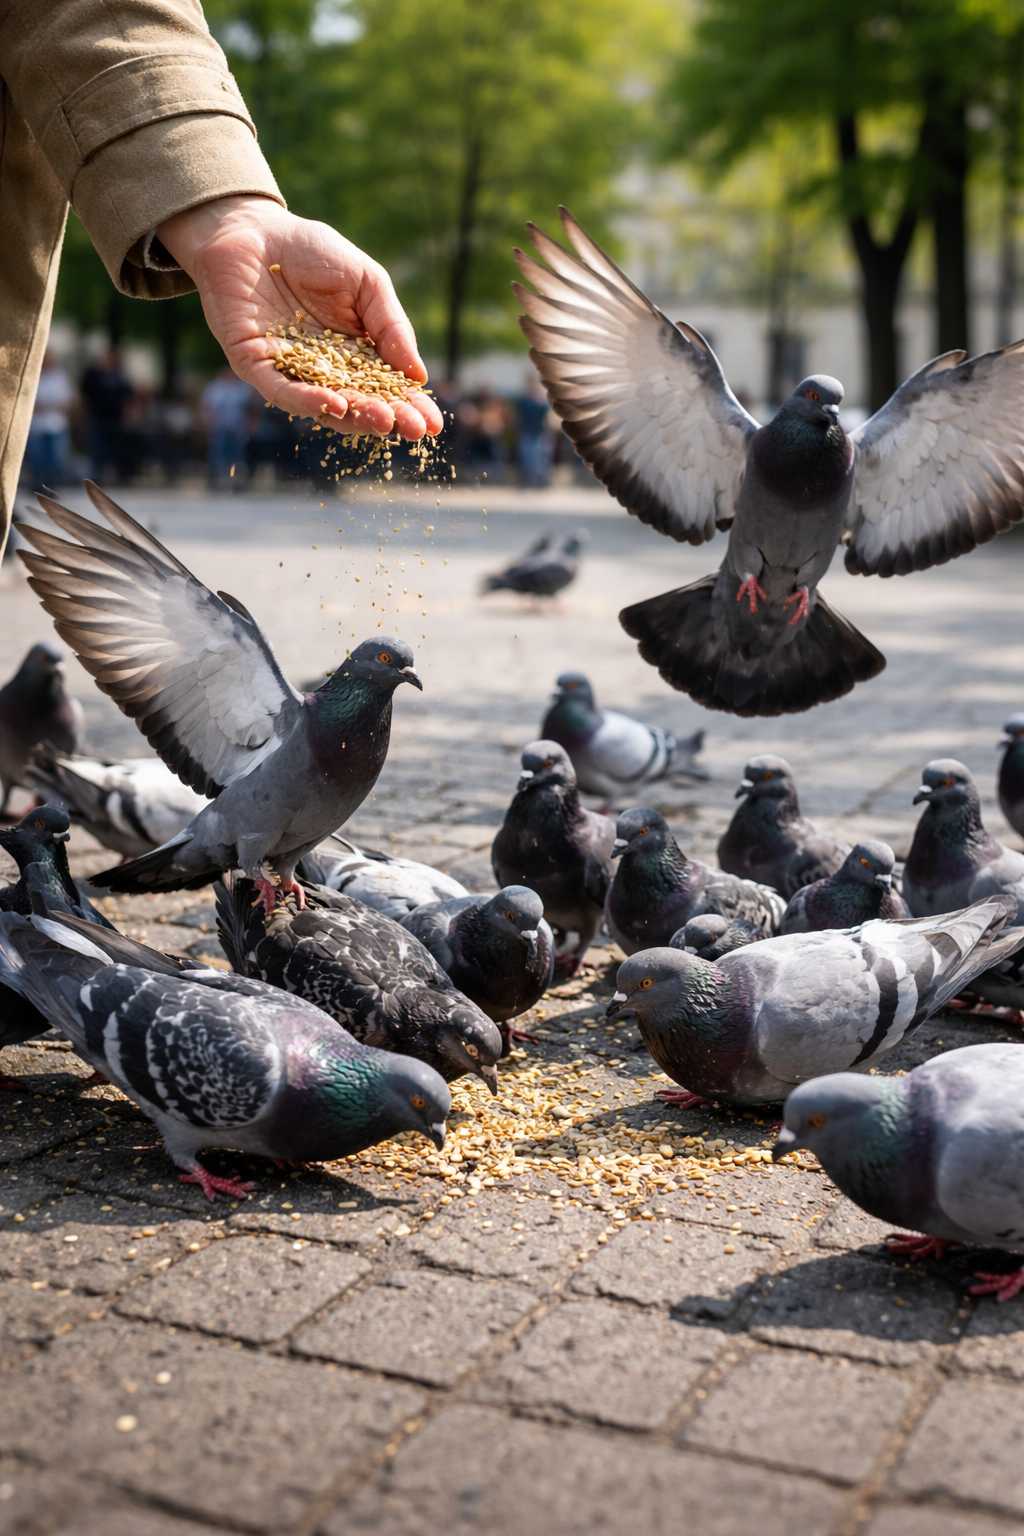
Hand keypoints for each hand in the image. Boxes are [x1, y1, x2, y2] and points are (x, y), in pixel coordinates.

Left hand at [158, 196, 442, 438]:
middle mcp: (323, 370)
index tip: (433, 424)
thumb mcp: (367, 282)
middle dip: (387, 416)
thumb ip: (390, 326)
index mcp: (354, 352)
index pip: (385, 387)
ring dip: (354, 414)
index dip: (409, 405)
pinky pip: (281, 390)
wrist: (251, 228)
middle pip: (358, 403)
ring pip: (324, 404)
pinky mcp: (255, 364)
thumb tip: (418, 375)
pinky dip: (306, 400)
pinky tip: (332, 404)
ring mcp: (289, 370)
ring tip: (383, 419)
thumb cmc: (311, 251)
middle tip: (412, 429)